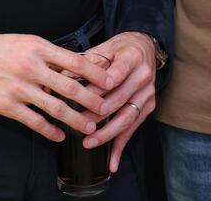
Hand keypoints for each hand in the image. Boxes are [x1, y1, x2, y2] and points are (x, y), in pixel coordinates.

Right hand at [0, 24, 111, 141]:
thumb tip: (67, 61)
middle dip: (92, 100)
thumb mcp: (22, 40)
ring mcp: (20, 88)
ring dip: (75, 119)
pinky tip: (59, 135)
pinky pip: (34, 121)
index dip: (96, 73)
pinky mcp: (7, 106)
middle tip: (106, 109)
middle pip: (70, 87)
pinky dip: (49, 130)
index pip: (76, 61)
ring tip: (88, 127)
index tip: (110, 81)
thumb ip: (43, 52)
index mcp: (38, 47)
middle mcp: (32, 67)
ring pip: (55, 107)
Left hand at [82, 31, 156, 172]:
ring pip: (127, 117)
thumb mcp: (106, 47)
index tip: (81, 97)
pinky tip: (112, 163)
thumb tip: (62, 74)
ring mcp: (148, 93)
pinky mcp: (148, 107)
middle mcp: (143, 76)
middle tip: (78, 124)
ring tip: (89, 142)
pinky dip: (121, 146)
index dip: (99, 88)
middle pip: (120, 99)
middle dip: (98, 114)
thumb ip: (89, 61)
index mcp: (132, 58)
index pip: (115, 75)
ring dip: (107, 133)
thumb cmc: (120, 49)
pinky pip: (133, 128)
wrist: (144, 47)